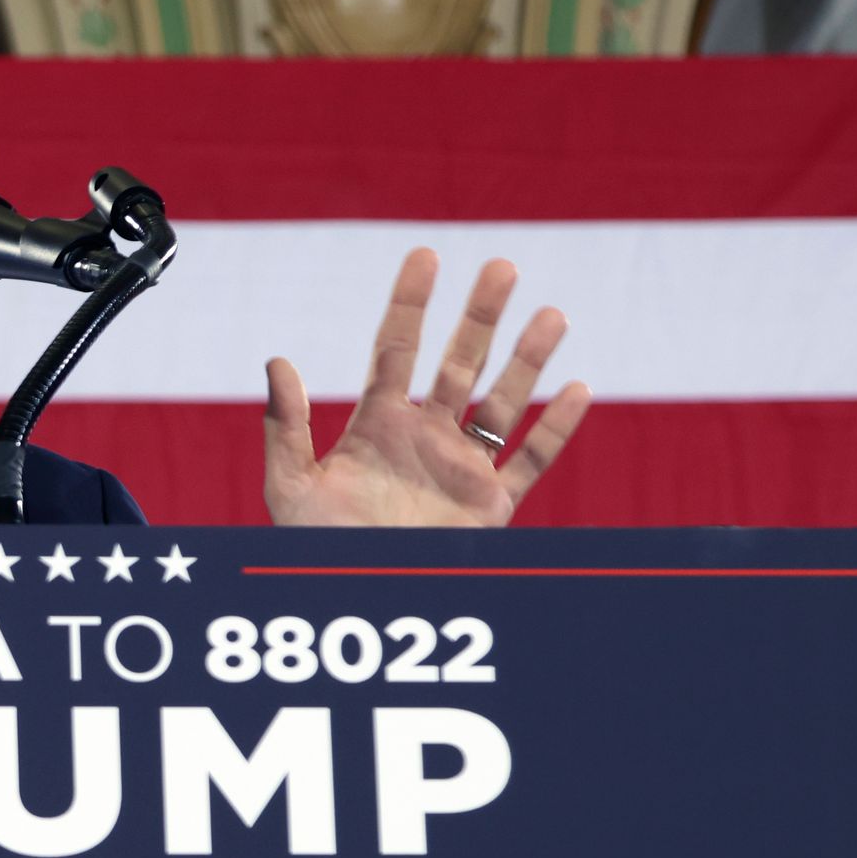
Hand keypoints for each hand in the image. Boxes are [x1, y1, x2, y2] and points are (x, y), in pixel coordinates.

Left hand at [263, 250, 589, 528]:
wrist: (356, 603)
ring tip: (552, 314)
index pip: (396, 350)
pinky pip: (530, 462)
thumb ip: (286, 428)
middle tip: (503, 267)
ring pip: (503, 404)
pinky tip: (579, 389)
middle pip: (458, 364)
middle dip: (480, 317)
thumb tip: (278, 361)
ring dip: (527, 360)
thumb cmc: (316, 551)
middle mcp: (424, 439)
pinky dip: (556, 429)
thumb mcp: (290, 489)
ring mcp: (460, 470)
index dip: (410, 303)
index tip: (427, 254)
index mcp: (377, 426)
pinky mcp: (490, 507)